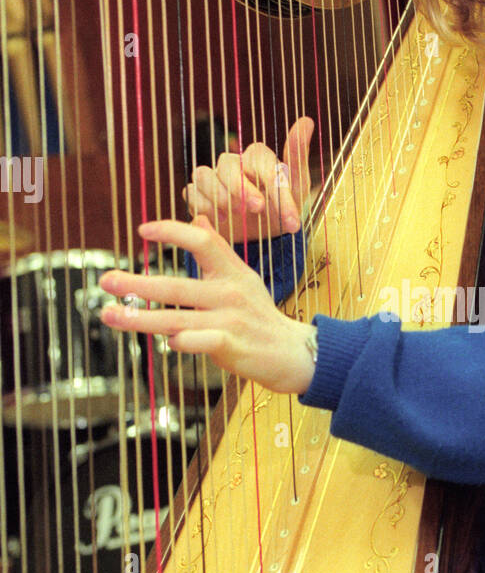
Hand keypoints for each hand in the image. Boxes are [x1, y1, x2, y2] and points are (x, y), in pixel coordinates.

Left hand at [98, 216, 316, 395]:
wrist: (291, 352)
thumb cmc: (260, 315)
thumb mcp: (243, 277)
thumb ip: (219, 250)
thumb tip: (198, 220)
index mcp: (232, 271)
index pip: (203, 242)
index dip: (173, 232)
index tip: (142, 230)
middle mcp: (230, 293)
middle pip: (177, 286)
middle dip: (137, 284)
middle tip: (105, 281)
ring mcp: (230, 320)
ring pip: (176, 319)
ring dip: (139, 318)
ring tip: (109, 315)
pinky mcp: (230, 346)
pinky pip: (196, 342)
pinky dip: (178, 343)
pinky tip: (165, 343)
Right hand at [183, 117, 314, 245]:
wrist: (263, 237)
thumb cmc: (281, 207)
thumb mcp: (296, 187)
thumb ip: (297, 156)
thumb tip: (307, 120)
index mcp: (257, 158)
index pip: (260, 162)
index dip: (275, 188)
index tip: (289, 214)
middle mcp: (232, 163)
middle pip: (227, 165)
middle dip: (242, 188)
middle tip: (259, 209)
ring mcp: (212, 178)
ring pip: (204, 176)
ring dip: (220, 196)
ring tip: (238, 214)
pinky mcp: (198, 195)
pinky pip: (191, 193)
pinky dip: (204, 206)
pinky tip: (221, 220)